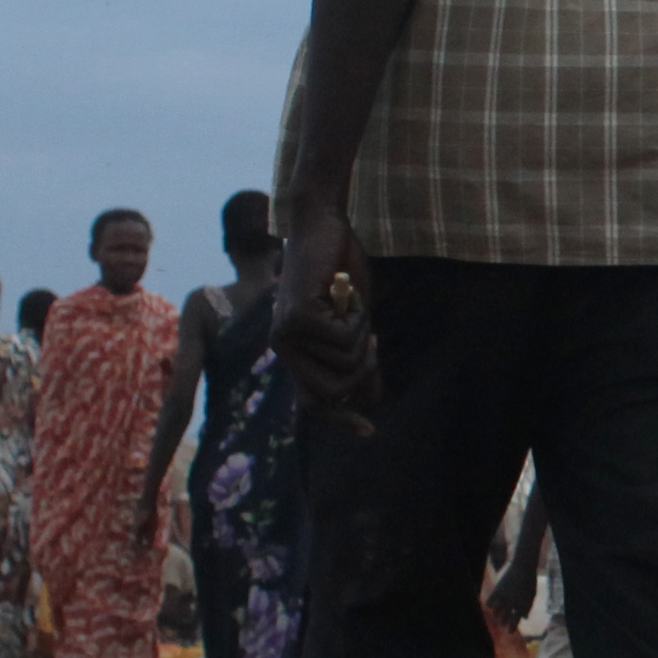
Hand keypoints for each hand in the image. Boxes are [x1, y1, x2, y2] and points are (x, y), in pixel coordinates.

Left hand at [279, 205, 380, 430]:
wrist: (322, 226)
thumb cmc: (338, 270)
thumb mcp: (355, 322)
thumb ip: (360, 358)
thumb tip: (374, 398)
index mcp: (292, 351)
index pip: (312, 403)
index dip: (340, 419)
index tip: (368, 431)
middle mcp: (283, 347)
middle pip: (330, 392)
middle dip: (363, 371)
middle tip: (373, 337)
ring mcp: (287, 334)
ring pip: (344, 364)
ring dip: (363, 335)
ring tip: (353, 304)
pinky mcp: (298, 318)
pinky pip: (346, 339)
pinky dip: (359, 316)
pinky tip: (348, 292)